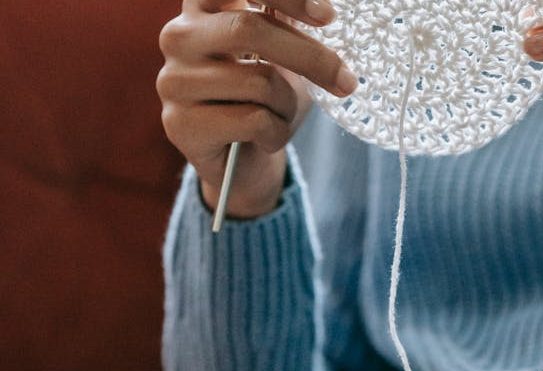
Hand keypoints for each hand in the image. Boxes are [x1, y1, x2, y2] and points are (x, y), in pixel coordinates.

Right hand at [157, 0, 356, 216]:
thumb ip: (290, 27)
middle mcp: (179, 36)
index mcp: (204, 7)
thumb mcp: (285, 56)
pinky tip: (265, 138)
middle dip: (310, 57)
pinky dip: (276, 133)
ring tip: (281, 116)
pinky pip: (253, 120)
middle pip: (249, 29)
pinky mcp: (178, 123)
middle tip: (347, 81)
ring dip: (288, 106)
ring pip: (258, 82)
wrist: (239, 160)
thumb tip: (325, 12)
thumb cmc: (266, 98)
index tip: (328, 16)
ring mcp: (173, 79)